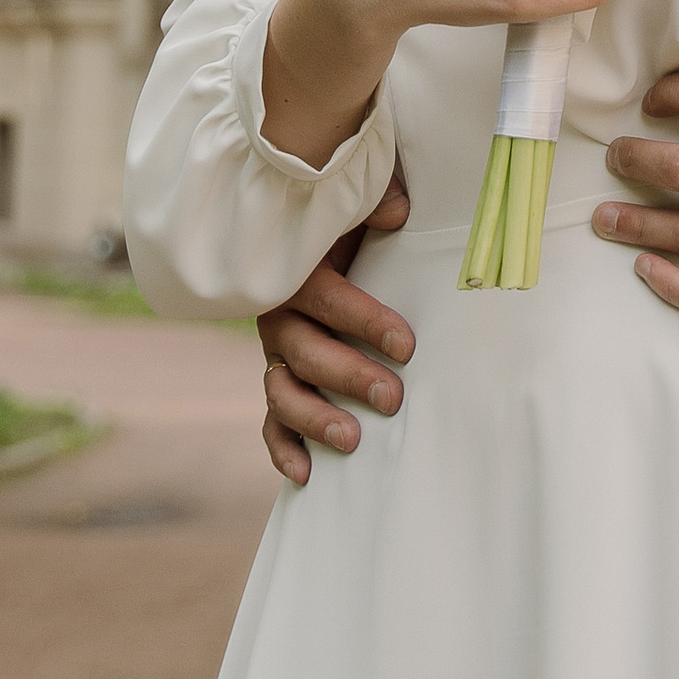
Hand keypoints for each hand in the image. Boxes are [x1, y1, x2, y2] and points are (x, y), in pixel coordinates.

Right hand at [257, 179, 415, 488]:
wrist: (314, 241)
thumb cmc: (347, 227)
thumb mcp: (356, 207)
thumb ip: (374, 203)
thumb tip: (399, 211)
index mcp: (298, 271)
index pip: (328, 300)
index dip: (365, 322)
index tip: (406, 346)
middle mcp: (279, 315)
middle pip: (306, 352)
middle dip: (349, 377)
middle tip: (393, 398)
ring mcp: (276, 353)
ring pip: (283, 391)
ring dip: (314, 418)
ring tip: (351, 439)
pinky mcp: (280, 381)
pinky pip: (272, 420)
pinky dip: (283, 449)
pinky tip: (304, 475)